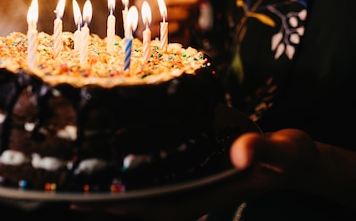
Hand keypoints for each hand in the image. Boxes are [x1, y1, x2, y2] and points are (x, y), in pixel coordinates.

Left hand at [70, 130, 318, 220]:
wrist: (294, 158)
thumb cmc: (289, 157)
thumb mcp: (283, 151)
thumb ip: (262, 149)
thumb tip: (240, 151)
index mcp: (208, 193)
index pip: (157, 205)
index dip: (121, 205)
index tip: (85, 199)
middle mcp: (192, 192)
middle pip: (140, 204)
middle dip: (103, 202)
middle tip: (61, 191)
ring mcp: (190, 183)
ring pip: (143, 192)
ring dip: (109, 191)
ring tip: (71, 181)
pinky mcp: (190, 171)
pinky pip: (154, 177)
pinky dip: (129, 175)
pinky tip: (108, 162)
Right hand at [134, 0, 210, 43]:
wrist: (163, 33)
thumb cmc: (174, 10)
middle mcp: (143, 0)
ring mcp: (143, 17)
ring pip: (165, 13)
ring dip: (185, 13)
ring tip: (194, 14)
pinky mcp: (147, 33)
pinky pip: (166, 29)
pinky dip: (179, 27)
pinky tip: (185, 26)